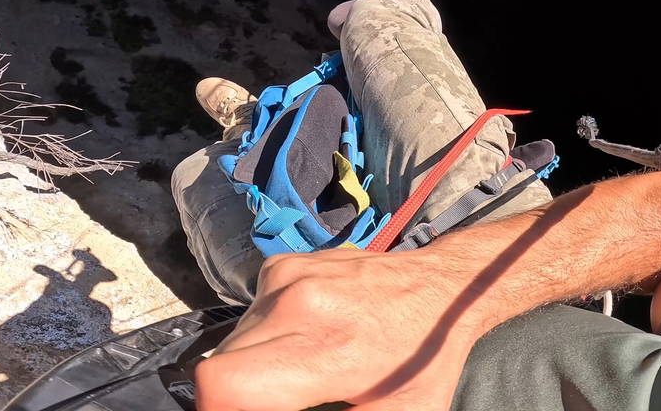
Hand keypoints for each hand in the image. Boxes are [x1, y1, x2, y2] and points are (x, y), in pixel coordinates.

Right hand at [194, 248, 487, 410]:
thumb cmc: (421, 363)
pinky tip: (303, 335)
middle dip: (242, 394)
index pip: (223, 382)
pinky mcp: (282, 263)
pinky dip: (264, 333)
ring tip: (301, 365)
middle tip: (284, 398)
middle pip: (219, 366)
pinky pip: (248, 313)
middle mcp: (298, 305)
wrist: (441, 290)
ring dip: (253, 363)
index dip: (219, 410)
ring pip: (231, 341)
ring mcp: (288, 277)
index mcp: (325, 350)